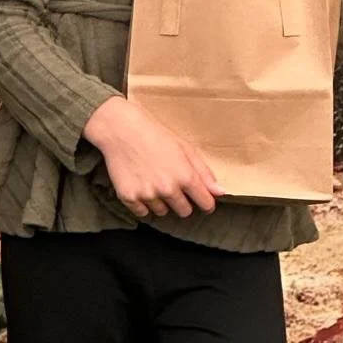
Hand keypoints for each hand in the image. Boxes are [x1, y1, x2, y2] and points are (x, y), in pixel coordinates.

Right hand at [84, 96, 222, 219]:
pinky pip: (143, 213)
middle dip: (183, 202)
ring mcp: (148, 195)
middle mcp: (168, 189)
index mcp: (185, 176)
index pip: (205, 204)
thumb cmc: (156, 135)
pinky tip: (142, 186)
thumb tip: (220, 192)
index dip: (206, 203)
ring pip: (163, 212)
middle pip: (184, 211)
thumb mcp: (185, 149)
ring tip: (155, 181)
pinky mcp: (129, 198)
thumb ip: (204, 173)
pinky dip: (144, 204)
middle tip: (174, 186)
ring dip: (162, 202)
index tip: (203, 201)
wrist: (122, 130)